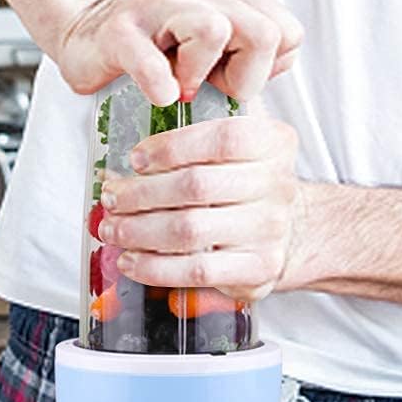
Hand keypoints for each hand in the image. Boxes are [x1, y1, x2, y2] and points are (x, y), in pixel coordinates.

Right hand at [56, 0, 303, 104]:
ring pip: (216, 31)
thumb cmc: (165, 48)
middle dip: (243, 77)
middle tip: (210, 85)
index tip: (233, 74)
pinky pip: (154, 63)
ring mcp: (160, 2)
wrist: (95, 31)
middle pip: (264, 34)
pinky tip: (160, 94)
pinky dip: (160, 86)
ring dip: (201, 74)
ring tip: (181, 83)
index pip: (288, 33)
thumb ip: (260, 54)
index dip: (266, 67)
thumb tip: (277, 68)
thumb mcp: (225, 46)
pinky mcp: (121, 30)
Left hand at [99, 108, 299, 302]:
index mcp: (273, 143)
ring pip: (190, 230)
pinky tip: (132, 259)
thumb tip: (134, 142)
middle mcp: (277, 185)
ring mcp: (270, 230)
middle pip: (197, 186)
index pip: (223, 139)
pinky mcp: (258, 269)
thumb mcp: (238, 146)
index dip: (172, 147)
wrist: (289, 230)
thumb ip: (199, 131)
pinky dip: (154, 267)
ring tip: (113, 228)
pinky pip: (196, 270)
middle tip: (112, 196)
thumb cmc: (247, 183)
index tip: (136, 158)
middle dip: (141, 193)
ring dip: (138, 230)